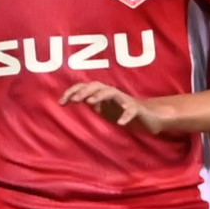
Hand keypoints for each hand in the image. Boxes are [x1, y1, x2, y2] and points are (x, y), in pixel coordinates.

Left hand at [61, 82, 175, 134]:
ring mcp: (125, 101)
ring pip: (112, 93)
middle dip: (84, 91)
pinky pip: (132, 110)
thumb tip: (71, 100)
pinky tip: (121, 123)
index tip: (61, 102)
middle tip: (74, 100)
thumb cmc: (122, 111)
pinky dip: (126, 116)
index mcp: (102, 94)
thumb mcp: (102, 109)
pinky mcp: (137, 110)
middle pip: (96, 86)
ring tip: (90, 104)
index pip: (85, 87)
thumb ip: (90, 103)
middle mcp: (113, 94)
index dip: (72, 92)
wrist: (148, 117)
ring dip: (100, 96)